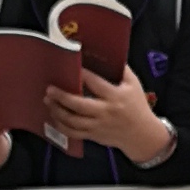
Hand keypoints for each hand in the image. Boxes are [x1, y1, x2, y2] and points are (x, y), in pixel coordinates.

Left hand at [43, 65, 172, 163]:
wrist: (142, 134)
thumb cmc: (136, 105)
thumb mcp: (133, 85)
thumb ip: (121, 70)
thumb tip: (107, 54)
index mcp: (115, 96)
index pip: (95, 83)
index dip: (81, 75)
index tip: (69, 67)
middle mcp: (105, 111)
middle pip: (79, 105)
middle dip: (62, 96)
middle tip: (49, 89)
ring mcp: (98, 125)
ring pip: (72, 121)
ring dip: (57, 111)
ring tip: (48, 100)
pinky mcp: (93, 136)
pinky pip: (73, 133)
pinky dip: (61, 126)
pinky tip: (53, 117)